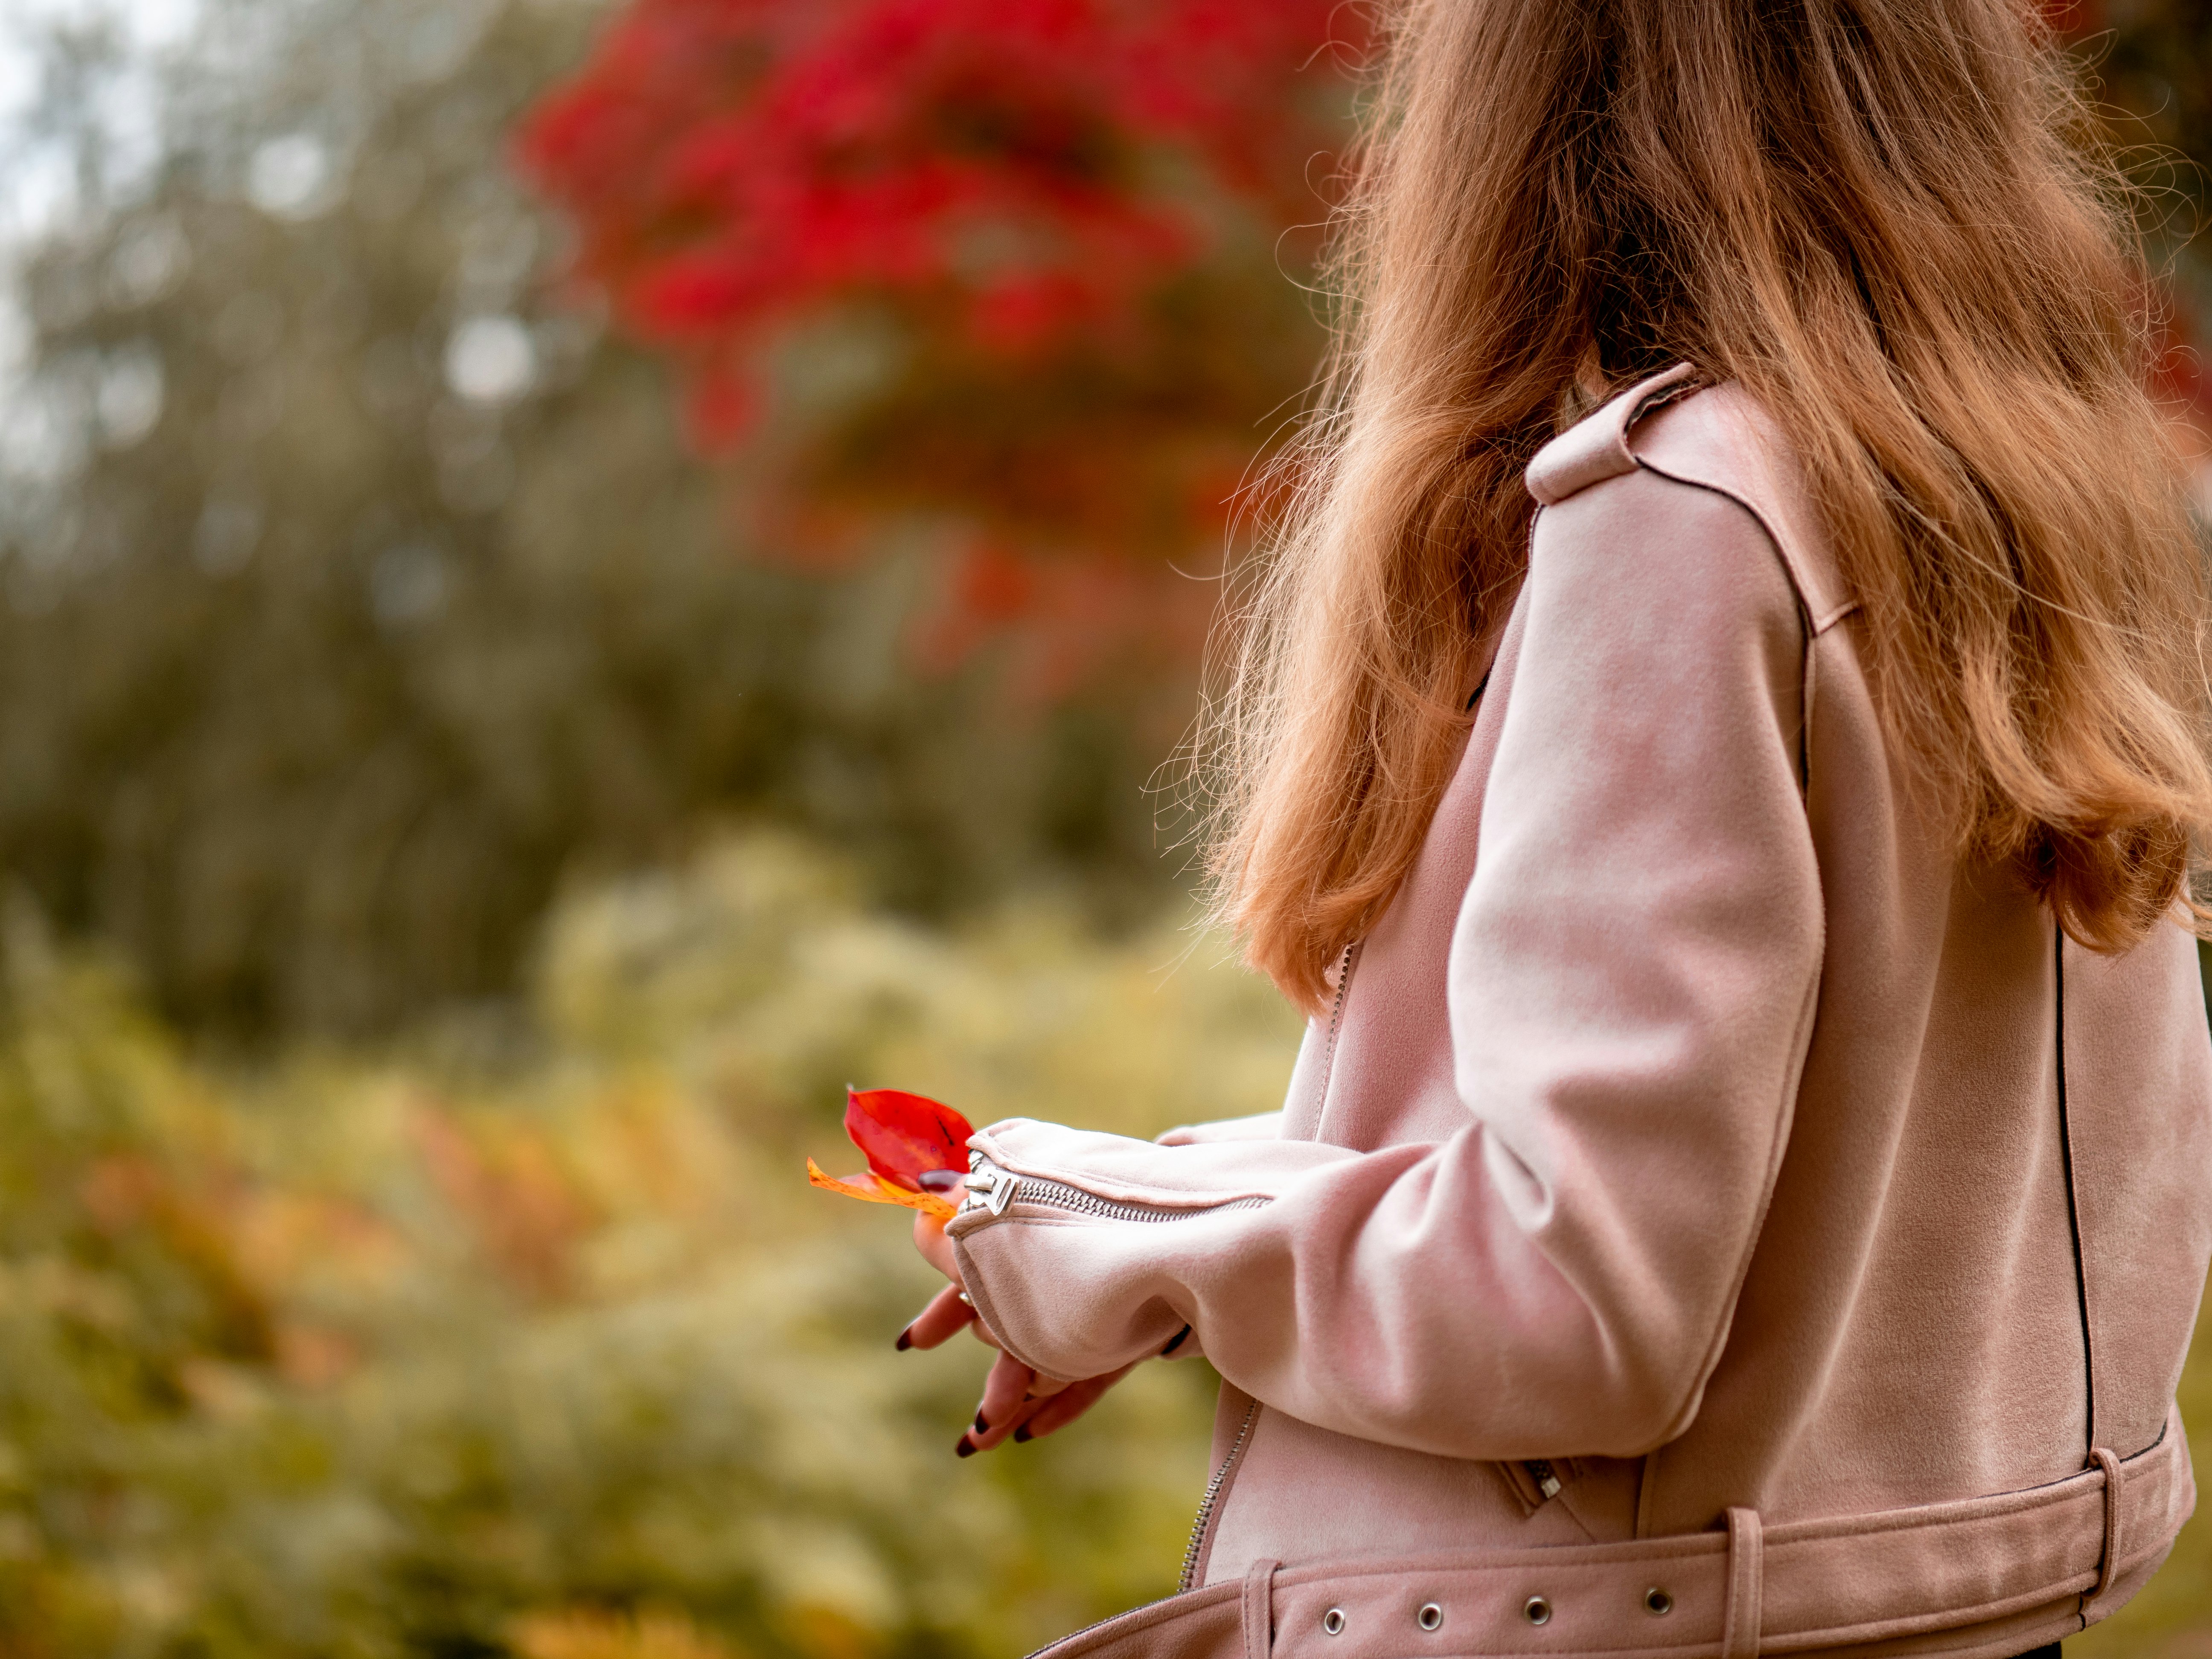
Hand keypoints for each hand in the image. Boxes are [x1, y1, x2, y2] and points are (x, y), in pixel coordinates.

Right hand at [903, 1212, 1136, 1455]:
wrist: (1173, 1215)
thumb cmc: (1082, 1199)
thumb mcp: (1007, 1201)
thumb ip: (962, 1214)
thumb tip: (920, 1197)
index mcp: (1031, 1246)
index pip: (976, 1281)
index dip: (944, 1314)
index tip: (911, 1343)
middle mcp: (1059, 1281)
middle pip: (1014, 1334)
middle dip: (996, 1378)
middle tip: (980, 1422)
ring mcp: (1096, 1310)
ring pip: (1048, 1363)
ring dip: (1015, 1399)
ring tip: (982, 1440)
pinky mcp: (1132, 1334)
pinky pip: (1095, 1377)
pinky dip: (1065, 1402)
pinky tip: (1031, 1432)